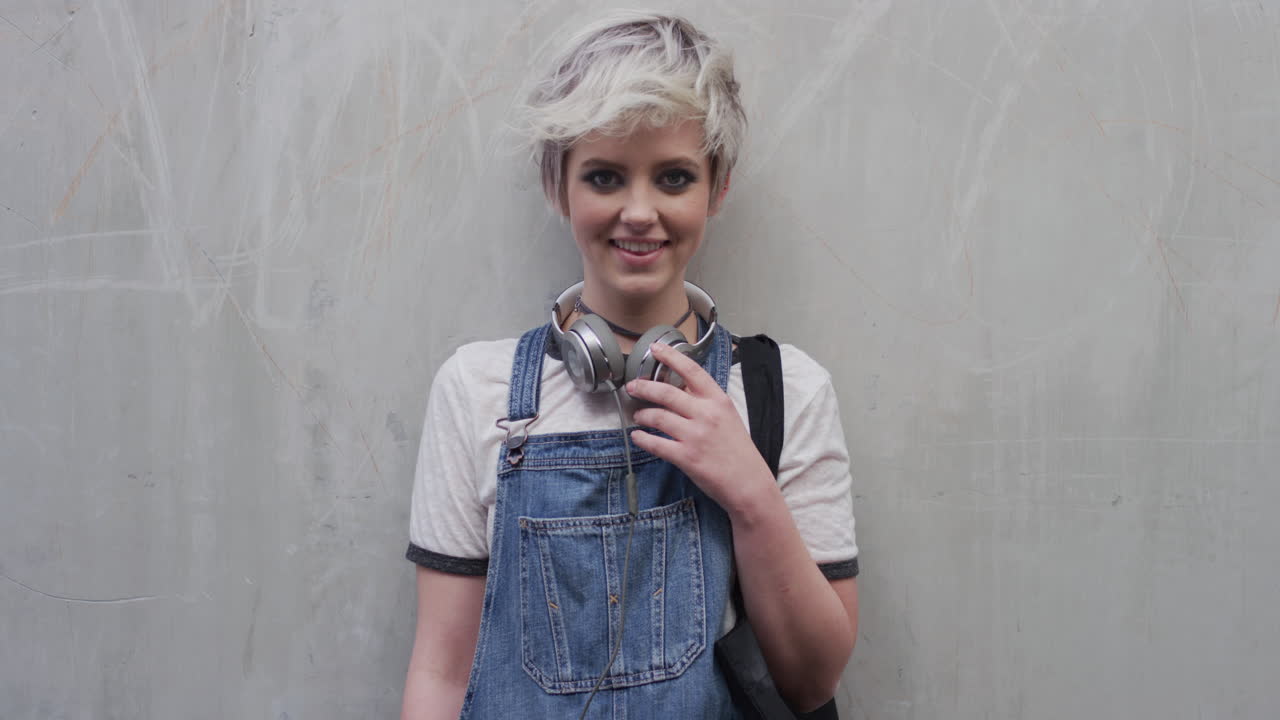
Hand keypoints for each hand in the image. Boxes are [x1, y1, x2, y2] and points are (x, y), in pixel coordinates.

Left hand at [627, 342, 773, 512]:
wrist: (748, 482)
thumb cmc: (738, 450)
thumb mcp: (728, 417)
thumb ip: (706, 402)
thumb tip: (680, 388)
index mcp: (718, 401)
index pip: (692, 371)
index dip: (671, 357)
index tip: (655, 348)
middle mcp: (706, 414)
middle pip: (666, 392)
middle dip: (644, 387)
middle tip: (633, 387)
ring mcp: (695, 436)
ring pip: (657, 417)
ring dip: (643, 415)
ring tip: (638, 416)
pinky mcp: (686, 457)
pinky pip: (656, 444)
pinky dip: (642, 439)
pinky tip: (637, 437)